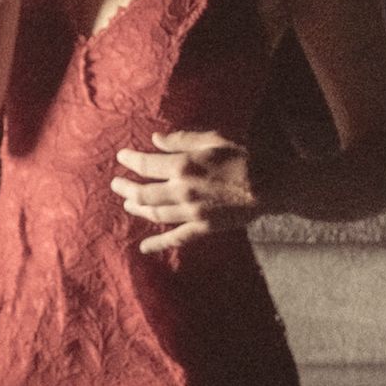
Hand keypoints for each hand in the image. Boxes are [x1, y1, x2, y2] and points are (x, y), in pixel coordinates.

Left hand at [111, 129, 257, 253]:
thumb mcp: (212, 139)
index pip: (146, 165)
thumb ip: (181, 140)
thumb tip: (155, 139)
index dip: (130, 161)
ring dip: (137, 209)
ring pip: (154, 214)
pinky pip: (176, 238)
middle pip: (143, 193)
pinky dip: (158, 243)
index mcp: (183, 166)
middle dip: (126, 188)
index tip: (121, 158)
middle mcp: (182, 191)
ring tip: (127, 204)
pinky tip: (144, 247)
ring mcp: (191, 213)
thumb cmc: (243, 156)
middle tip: (116, 184)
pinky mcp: (202, 228)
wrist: (269, 185)